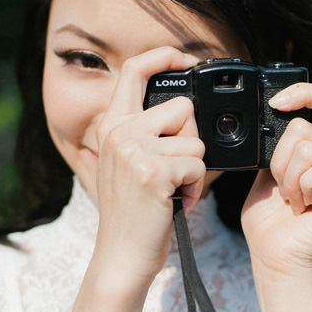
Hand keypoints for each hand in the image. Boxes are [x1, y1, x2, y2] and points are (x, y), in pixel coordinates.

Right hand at [91, 47, 205, 284]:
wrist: (121, 256)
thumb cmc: (135, 213)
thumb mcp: (129, 164)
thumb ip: (147, 133)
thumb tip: (186, 109)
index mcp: (113, 126)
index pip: (134, 70)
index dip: (164, 56)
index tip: (187, 59)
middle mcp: (119, 132)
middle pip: (183, 107)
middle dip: (192, 140)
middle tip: (176, 171)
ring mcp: (134, 150)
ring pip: (196, 141)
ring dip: (195, 170)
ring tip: (173, 191)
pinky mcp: (154, 171)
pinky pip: (199, 165)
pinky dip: (197, 187)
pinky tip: (176, 202)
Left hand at [241, 83, 311, 278]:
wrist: (274, 257)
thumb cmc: (269, 220)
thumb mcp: (266, 170)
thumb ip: (277, 142)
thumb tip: (277, 112)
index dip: (305, 92)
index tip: (276, 103)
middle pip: (303, 128)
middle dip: (278, 159)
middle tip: (283, 189)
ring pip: (309, 148)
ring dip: (288, 177)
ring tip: (293, 201)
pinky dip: (303, 187)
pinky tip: (303, 206)